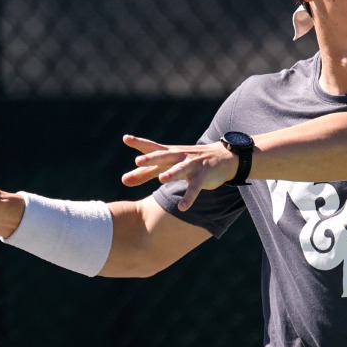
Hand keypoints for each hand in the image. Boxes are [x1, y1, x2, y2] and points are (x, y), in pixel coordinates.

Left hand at [120, 134, 236, 210]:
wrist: (223, 158)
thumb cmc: (188, 162)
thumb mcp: (167, 166)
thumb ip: (145, 173)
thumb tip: (123, 180)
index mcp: (169, 153)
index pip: (152, 147)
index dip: (139, 142)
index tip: (126, 138)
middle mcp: (179, 157)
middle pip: (164, 157)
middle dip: (151, 158)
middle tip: (137, 161)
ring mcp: (192, 166)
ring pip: (181, 169)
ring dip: (172, 173)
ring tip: (162, 179)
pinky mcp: (203, 176)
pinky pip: (195, 188)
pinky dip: (189, 197)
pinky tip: (182, 207)